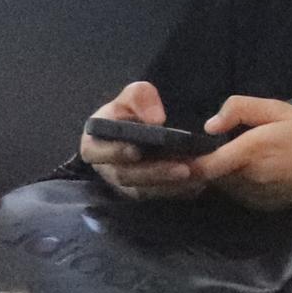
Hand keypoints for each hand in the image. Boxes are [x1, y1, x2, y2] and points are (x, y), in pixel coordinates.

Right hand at [81, 82, 208, 200]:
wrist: (142, 129)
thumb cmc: (130, 111)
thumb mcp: (133, 96)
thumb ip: (140, 99)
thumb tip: (156, 120)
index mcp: (94, 144)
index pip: (95, 152)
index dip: (115, 152)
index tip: (136, 150)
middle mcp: (107, 168)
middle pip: (126, 175)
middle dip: (154, 172)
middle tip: (182, 169)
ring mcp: (125, 184)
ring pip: (144, 190)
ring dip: (169, 185)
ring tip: (194, 175)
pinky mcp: (144, 192)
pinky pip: (159, 196)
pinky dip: (178, 191)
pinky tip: (197, 183)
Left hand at [190, 95, 291, 215]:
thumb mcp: (281, 110)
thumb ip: (241, 109)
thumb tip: (210, 125)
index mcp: (249, 153)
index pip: (201, 166)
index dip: (186, 159)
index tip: (182, 148)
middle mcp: (246, 179)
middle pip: (208, 175)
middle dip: (203, 162)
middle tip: (207, 146)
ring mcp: (252, 196)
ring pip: (220, 185)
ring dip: (219, 172)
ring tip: (228, 156)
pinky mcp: (260, 206)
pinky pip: (236, 193)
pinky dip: (234, 182)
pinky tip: (249, 170)